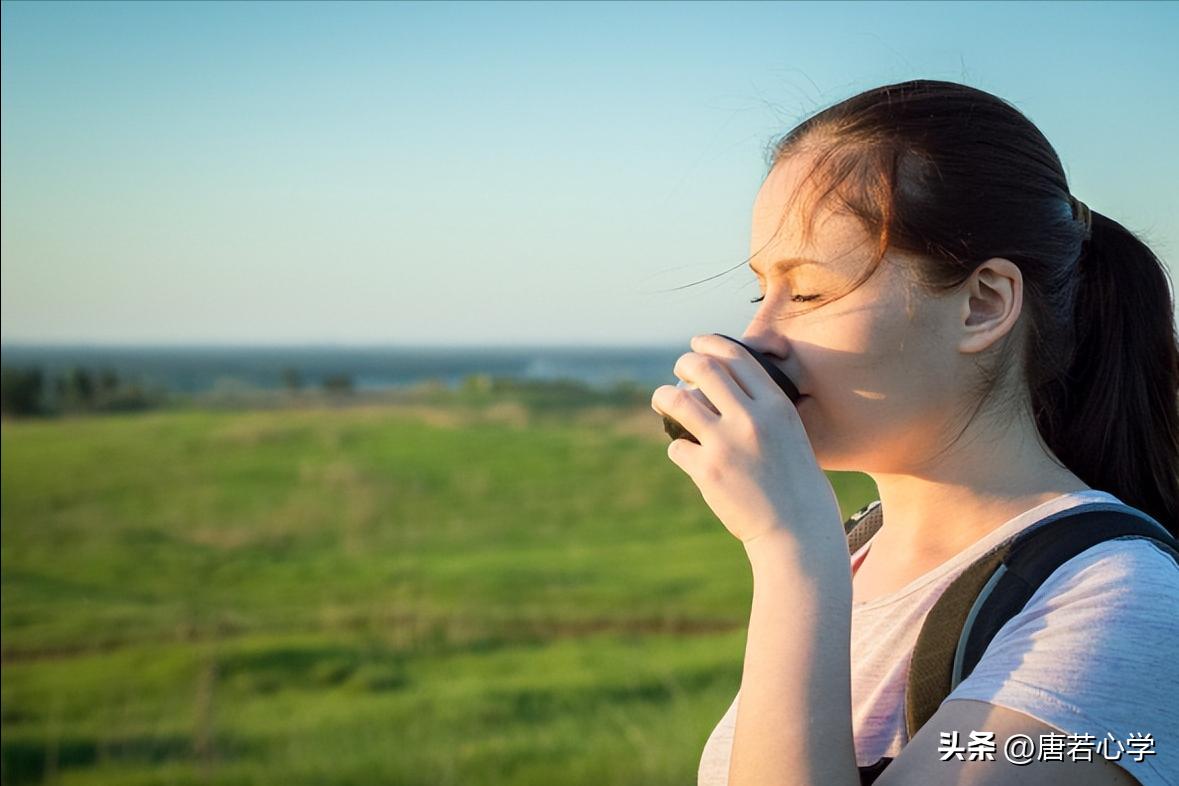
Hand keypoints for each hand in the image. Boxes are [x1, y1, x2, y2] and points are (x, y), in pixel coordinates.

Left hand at [650, 334, 841, 547]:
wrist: (798, 531)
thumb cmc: (797, 484)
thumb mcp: (791, 435)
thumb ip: (765, 411)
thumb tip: (727, 391)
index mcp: (776, 406)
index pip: (736, 358)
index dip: (710, 344)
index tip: (697, 344)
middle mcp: (750, 419)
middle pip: (702, 369)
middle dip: (683, 363)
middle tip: (678, 368)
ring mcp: (726, 444)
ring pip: (677, 401)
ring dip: (663, 397)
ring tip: (662, 400)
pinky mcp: (707, 471)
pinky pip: (677, 446)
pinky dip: (679, 448)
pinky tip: (688, 455)